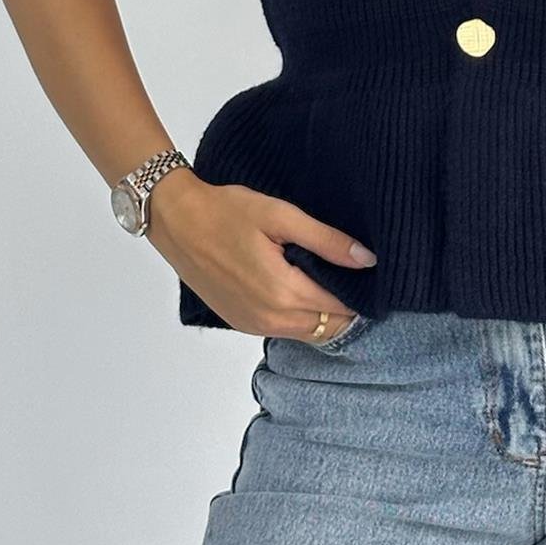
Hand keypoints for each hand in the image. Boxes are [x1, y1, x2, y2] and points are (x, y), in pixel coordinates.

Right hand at [146, 179, 375, 341]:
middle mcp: (270, 319)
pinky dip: (297, 316)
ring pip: (306, 332)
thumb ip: (327, 241)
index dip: (360, 294)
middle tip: (350, 275)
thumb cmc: (226, 212)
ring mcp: (253, 325)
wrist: (177, 221)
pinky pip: (283, 329)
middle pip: (327, 327)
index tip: (369, 276)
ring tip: (326, 278)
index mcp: (284, 293)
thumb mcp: (281, 216)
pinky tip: (297, 287)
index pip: (342, 309)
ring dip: (321, 314)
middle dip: (344, 307)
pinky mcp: (241, 323)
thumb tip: (367, 260)